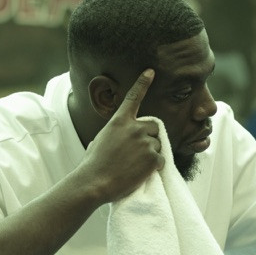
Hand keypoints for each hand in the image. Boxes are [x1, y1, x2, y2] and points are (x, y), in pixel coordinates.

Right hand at [80, 69, 164, 201]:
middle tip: (139, 152)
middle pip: (154, 127)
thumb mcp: (100, 141)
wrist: (95, 182)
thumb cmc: (94, 165)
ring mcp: (145, 142)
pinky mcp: (153, 158)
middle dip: (151, 137)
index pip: (133, 98)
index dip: (143, 83)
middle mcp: (134, 128)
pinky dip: (155, 167)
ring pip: (159, 145)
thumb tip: (121, 140)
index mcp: (119, 121)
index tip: (151, 72)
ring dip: (152, 154)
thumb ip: (115, 134)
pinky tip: (141, 173)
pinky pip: (162, 160)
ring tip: (135, 165)